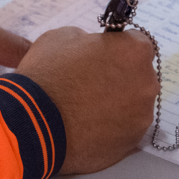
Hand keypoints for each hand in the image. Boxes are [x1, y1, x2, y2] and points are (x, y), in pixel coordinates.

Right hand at [15, 27, 158, 174]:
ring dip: (119, 104)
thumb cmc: (46, 74)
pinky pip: (127, 128)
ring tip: (88, 111)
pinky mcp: (133, 141)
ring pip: (135, 104)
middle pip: (140, 75)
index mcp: (135, 51)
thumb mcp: (62, 37)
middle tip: (93, 86)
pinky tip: (90, 127)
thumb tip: (94, 49)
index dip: (118, 50)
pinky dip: (114, 127)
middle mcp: (148, 82)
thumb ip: (89, 40)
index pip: (137, 44)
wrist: (31, 123)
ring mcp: (143, 114)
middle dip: (122, 77)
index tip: (102, 58)